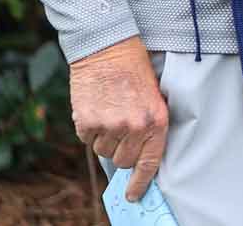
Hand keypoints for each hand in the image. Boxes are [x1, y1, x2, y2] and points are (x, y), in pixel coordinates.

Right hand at [70, 35, 167, 201]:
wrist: (108, 47)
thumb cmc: (135, 70)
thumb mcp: (153, 97)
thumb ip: (148, 125)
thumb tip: (136, 156)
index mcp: (156, 121)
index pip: (149, 163)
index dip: (140, 183)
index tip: (133, 195)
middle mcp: (134, 127)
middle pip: (123, 160)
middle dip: (121, 150)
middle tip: (121, 128)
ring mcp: (109, 125)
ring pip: (103, 151)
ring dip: (105, 138)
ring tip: (110, 112)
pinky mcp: (87, 121)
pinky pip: (86, 139)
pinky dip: (89, 129)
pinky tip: (97, 108)